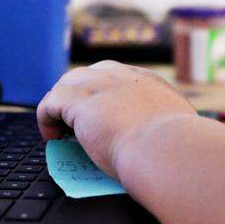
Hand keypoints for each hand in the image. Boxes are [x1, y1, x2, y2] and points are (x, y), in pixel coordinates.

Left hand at [36, 61, 195, 178]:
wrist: (164, 147)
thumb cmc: (174, 146)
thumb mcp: (177, 127)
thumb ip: (167, 125)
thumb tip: (167, 137)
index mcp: (148, 82)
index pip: (117, 79)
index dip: (104, 98)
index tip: (102, 119)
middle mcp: (122, 75)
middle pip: (89, 75)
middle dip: (80, 96)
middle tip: (76, 124)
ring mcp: (97, 84)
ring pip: (66, 85)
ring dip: (60, 106)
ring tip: (60, 130)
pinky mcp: (77, 100)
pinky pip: (50, 103)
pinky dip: (47, 119)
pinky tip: (53, 137)